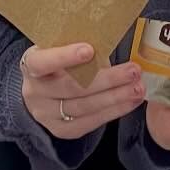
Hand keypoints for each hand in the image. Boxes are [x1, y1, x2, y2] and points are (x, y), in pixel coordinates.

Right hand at [20, 44, 143, 139]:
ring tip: (138, 88)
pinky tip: (131, 102)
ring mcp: (46, 115)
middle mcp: (35, 92)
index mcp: (30, 65)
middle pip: (72, 88)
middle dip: (106, 80)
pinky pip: (90, 122)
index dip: (65, 57)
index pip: (43, 62)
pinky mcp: (62, 130)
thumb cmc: (59, 63)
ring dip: (116, 97)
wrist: (42, 91)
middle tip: (133, 71)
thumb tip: (110, 40)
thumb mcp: (60, 48)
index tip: (89, 50)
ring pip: (84, 107)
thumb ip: (79, 47)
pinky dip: (113, 111)